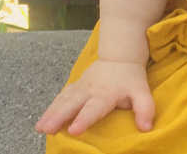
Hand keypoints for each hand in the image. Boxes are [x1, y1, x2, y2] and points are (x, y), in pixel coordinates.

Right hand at [34, 59, 154, 135]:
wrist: (119, 57)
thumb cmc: (130, 78)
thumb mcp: (142, 92)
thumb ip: (145, 108)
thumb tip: (146, 127)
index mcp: (106, 94)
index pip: (94, 108)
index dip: (84, 119)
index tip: (74, 129)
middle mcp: (90, 90)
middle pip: (72, 104)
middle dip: (58, 116)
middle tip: (46, 129)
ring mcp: (80, 87)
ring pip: (63, 100)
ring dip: (50, 113)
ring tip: (40, 128)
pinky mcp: (75, 86)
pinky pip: (61, 97)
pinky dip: (50, 107)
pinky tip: (43, 119)